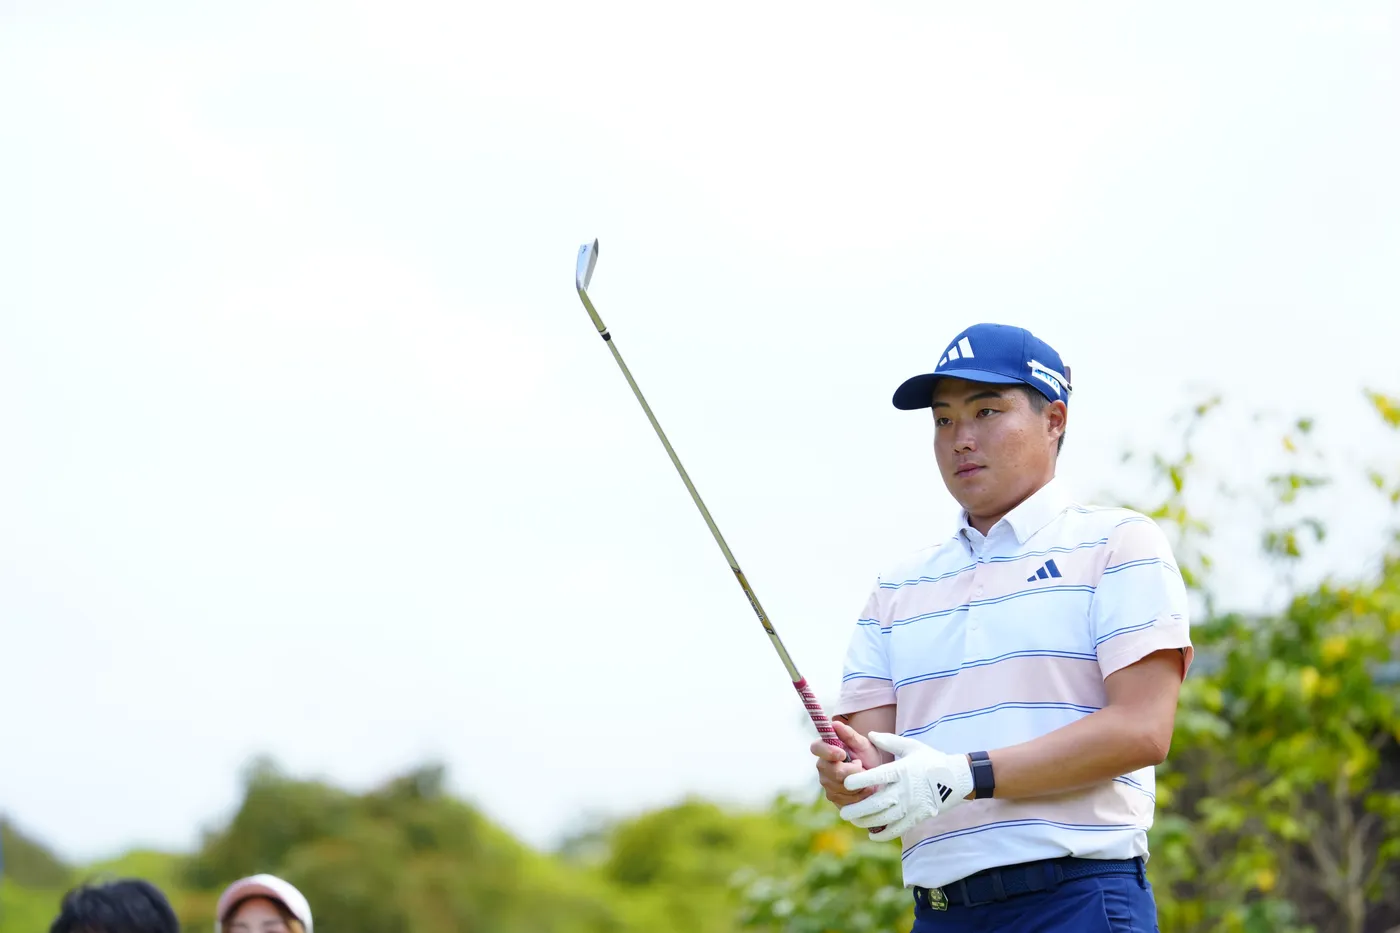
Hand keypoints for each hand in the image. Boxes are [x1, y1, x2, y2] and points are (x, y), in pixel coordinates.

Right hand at [810, 720, 883, 807]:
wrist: (878, 779)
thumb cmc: (869, 758)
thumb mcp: (863, 744)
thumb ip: (849, 735)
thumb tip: (834, 724)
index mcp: (826, 749)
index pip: (816, 748)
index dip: (828, 752)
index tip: (842, 753)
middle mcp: (823, 767)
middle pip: (832, 771)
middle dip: (852, 771)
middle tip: (861, 766)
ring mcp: (826, 784)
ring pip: (841, 786)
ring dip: (858, 782)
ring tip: (864, 776)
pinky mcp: (834, 798)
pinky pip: (847, 798)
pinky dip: (860, 793)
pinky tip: (863, 788)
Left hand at [839, 733, 974, 841]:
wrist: (956, 778)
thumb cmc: (931, 760)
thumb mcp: (911, 746)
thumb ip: (889, 742)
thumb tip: (870, 734)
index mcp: (902, 771)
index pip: (878, 777)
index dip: (861, 780)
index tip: (847, 783)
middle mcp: (905, 790)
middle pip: (878, 803)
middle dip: (858, 809)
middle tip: (843, 812)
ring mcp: (912, 806)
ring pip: (885, 818)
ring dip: (867, 822)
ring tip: (854, 821)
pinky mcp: (918, 817)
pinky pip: (899, 829)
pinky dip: (884, 834)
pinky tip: (872, 835)